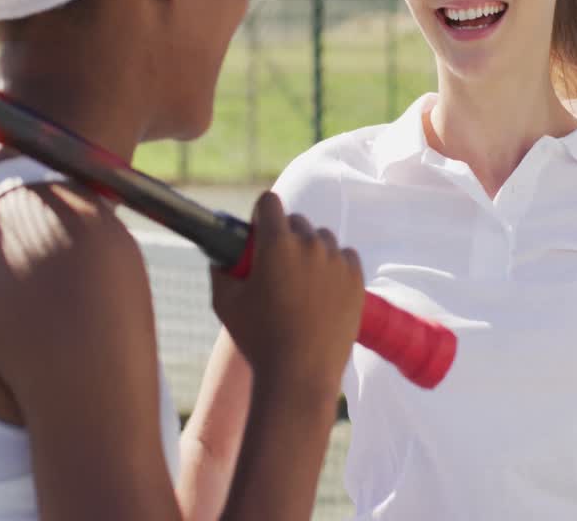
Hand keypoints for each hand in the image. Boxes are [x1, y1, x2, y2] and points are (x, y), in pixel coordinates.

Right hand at [210, 192, 363, 392]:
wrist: (300, 375)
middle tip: (275, 265)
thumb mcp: (225, 302)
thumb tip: (220, 255)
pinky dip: (333, 265)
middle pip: (296, 221)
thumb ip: (221, 270)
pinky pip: (344, 256)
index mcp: (276, 244)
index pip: (269, 201)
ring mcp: (337, 261)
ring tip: (299, 281)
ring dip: (309, 249)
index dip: (260, 214)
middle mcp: (310, 244)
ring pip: (321, 238)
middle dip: (284, 235)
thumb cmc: (258, 339)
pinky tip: (321, 288)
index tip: (257, 232)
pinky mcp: (356, 278)